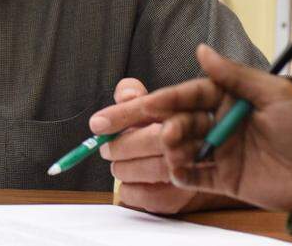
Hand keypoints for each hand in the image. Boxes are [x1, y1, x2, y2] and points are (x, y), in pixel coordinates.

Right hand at [90, 45, 291, 211]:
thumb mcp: (273, 93)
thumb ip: (233, 74)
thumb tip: (201, 49)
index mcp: (227, 97)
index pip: (185, 95)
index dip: (160, 99)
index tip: (138, 103)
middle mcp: (218, 122)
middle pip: (174, 121)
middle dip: (147, 125)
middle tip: (117, 130)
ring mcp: (219, 151)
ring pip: (179, 148)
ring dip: (164, 148)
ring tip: (158, 149)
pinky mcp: (224, 179)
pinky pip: (194, 176)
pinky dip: (180, 173)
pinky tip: (173, 169)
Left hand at [99, 78, 204, 213]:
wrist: (182, 168)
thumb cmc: (157, 129)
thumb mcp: (145, 104)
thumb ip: (131, 93)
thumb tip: (125, 96)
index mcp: (183, 110)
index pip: (154, 107)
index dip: (122, 115)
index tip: (97, 125)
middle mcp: (195, 138)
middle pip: (155, 139)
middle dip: (121, 146)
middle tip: (106, 150)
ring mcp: (191, 170)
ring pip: (152, 169)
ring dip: (124, 169)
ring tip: (119, 166)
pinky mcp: (182, 197)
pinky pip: (149, 195)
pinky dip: (129, 190)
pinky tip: (128, 183)